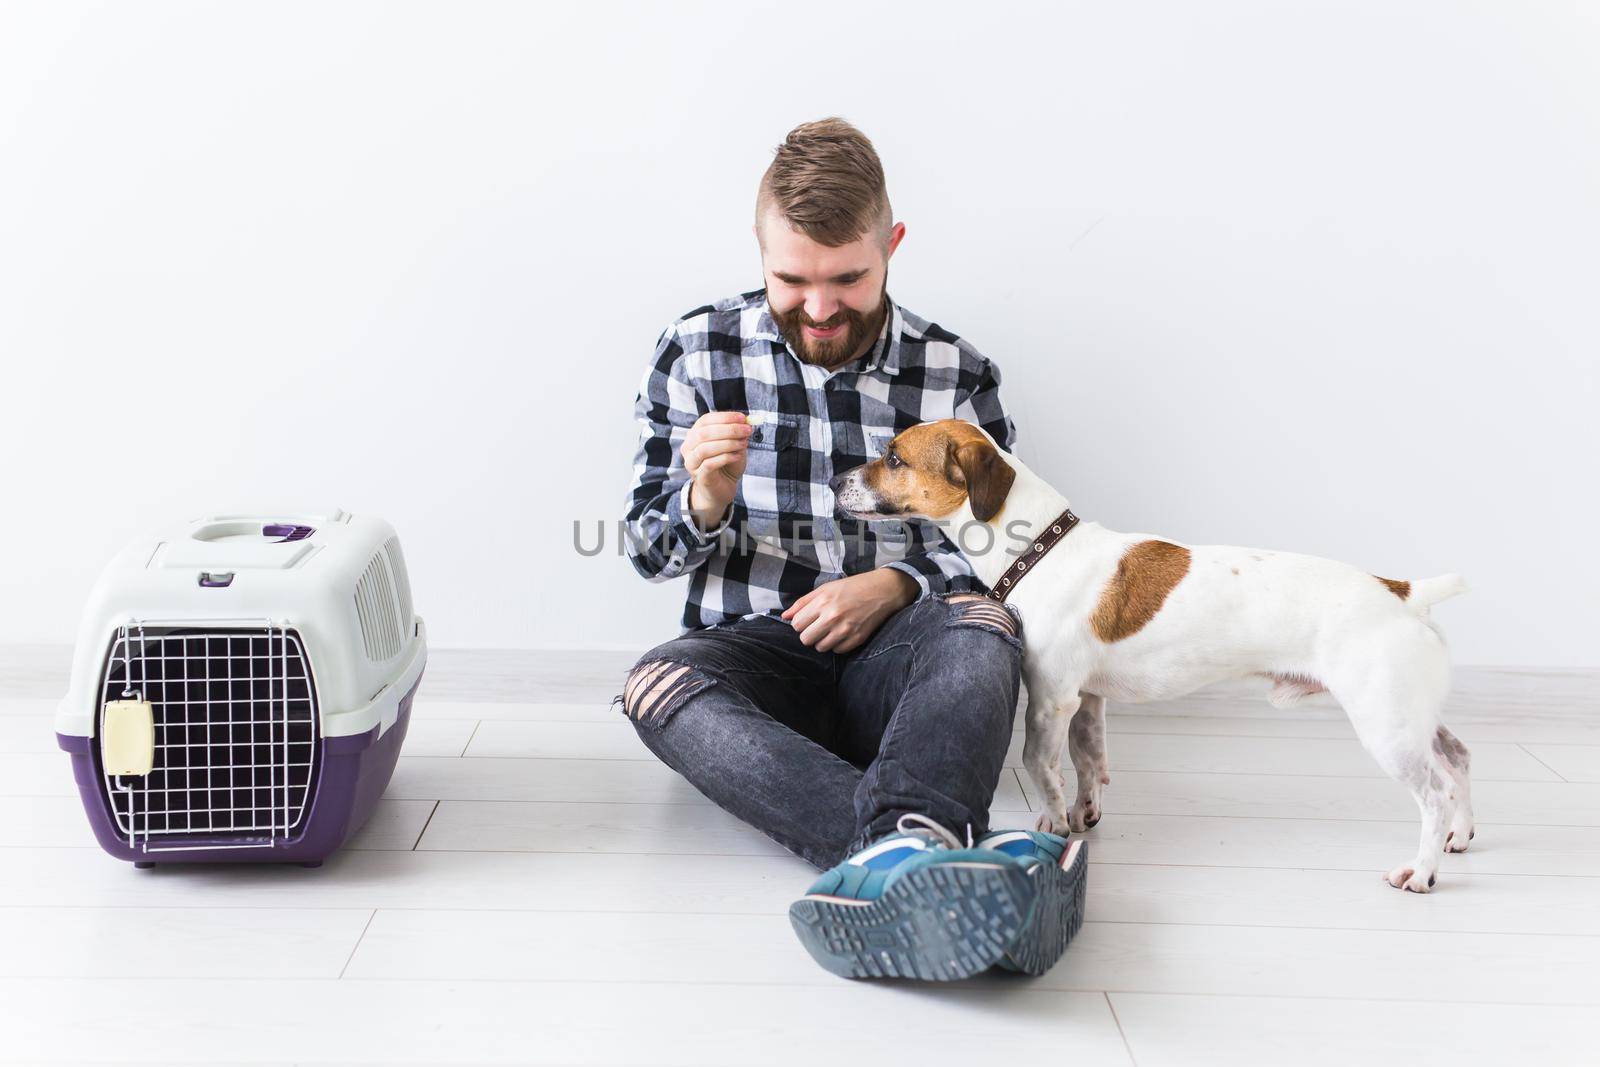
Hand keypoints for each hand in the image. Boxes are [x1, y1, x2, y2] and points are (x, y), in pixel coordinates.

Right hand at [683, 411, 752, 530]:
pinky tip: (737, 456)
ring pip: (705, 448)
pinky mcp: (699, 476)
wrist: (722, 489)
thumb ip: (737, 433)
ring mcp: (692, 463)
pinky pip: (710, 464)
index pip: (706, 420)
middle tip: (746, 431)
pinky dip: (725, 457)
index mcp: (695, 434)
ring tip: (743, 444)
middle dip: (728, 430)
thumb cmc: (726, 465)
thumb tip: (746, 421)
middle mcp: (689, 447)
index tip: (743, 418)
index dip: (724, 417)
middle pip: (704, 433)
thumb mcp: (734, 445)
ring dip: (727, 444)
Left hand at [781, 569, 917, 652]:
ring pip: (820, 648)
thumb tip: (784, 616)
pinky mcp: (857, 638)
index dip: (800, 623)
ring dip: (823, 641)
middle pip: (805, 639)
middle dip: (809, 634)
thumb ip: (803, 603)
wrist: (882, 590)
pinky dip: (837, 645)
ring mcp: (845, 629)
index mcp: (822, 602)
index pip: (796, 624)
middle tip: (818, 627)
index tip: (808, 620)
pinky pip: (837, 651)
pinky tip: (843, 633)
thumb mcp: (825, 588)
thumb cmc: (852, 587)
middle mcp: (832, 617)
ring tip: (831, 629)